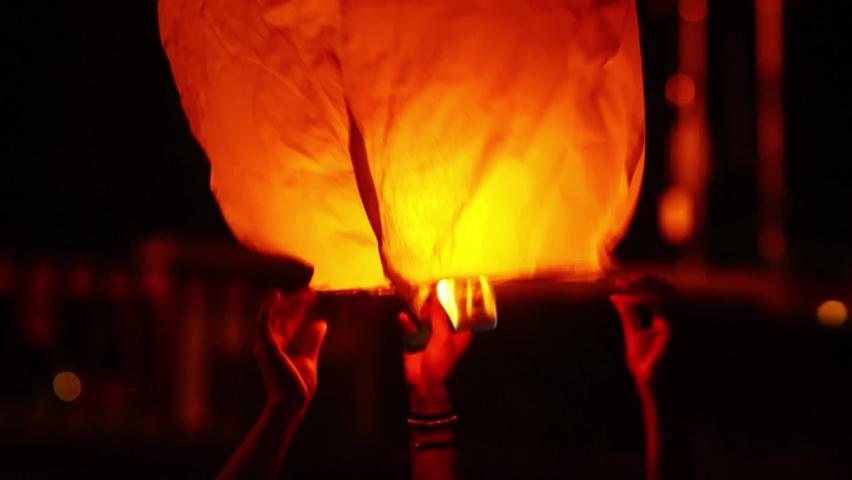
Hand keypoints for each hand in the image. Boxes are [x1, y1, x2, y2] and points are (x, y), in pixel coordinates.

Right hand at [254, 288, 326, 414]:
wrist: (291, 405)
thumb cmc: (297, 388)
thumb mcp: (309, 359)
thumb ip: (312, 341)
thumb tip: (321, 323)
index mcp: (278, 347)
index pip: (288, 322)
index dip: (299, 309)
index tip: (312, 297)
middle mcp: (269, 344)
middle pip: (281, 316)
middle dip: (296, 302)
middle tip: (312, 292)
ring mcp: (266, 345)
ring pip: (274, 315)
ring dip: (290, 302)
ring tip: (306, 293)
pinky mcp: (267, 346)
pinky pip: (263, 323)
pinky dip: (267, 308)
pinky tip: (276, 295)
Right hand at [398, 294, 470, 412]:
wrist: (423, 384)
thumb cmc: (440, 361)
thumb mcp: (443, 337)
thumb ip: (439, 316)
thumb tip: (437, 295)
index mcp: (459, 333)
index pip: (458, 312)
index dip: (454, 300)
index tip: (448, 283)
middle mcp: (445, 332)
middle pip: (440, 313)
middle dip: (434, 302)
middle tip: (428, 286)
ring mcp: (429, 335)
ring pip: (424, 318)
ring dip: (420, 310)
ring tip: (415, 296)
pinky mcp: (414, 340)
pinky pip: (410, 328)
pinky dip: (407, 322)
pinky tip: (403, 316)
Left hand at [609, 275, 677, 385]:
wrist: (652, 384)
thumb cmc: (646, 363)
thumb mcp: (632, 333)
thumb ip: (627, 313)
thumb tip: (615, 296)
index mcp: (665, 318)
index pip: (659, 292)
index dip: (643, 282)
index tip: (622, 280)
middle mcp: (673, 319)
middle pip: (667, 289)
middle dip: (647, 279)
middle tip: (626, 278)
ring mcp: (675, 324)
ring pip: (668, 294)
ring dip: (646, 286)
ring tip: (626, 284)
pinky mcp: (673, 331)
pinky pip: (663, 308)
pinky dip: (646, 300)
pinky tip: (629, 299)